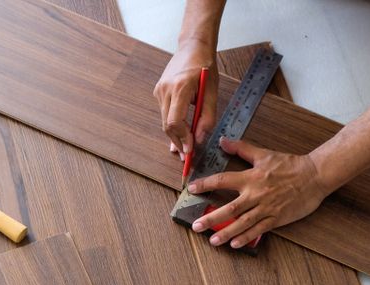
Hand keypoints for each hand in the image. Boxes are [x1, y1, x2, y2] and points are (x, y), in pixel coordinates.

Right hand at [153, 41, 217, 159]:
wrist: (193, 46)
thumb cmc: (205, 67)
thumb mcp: (212, 92)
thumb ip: (207, 117)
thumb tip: (200, 139)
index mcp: (180, 88)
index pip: (174, 122)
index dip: (182, 139)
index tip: (191, 149)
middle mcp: (165, 90)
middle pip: (167, 126)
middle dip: (178, 141)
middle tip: (188, 154)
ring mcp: (159, 91)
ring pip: (164, 122)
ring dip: (175, 134)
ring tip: (185, 145)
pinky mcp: (158, 91)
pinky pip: (164, 113)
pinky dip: (172, 124)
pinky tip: (181, 131)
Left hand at [188, 137, 329, 248]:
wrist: (315, 175)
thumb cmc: (290, 164)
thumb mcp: (264, 154)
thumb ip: (242, 148)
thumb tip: (223, 141)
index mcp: (252, 177)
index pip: (223, 180)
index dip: (206, 184)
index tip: (191, 188)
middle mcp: (256, 194)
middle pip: (230, 208)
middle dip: (212, 218)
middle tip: (196, 226)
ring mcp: (267, 208)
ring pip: (243, 223)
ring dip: (226, 232)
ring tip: (213, 240)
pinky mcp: (277, 218)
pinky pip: (259, 230)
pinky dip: (247, 237)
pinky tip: (235, 244)